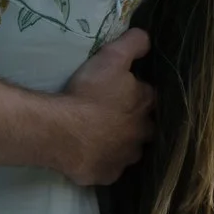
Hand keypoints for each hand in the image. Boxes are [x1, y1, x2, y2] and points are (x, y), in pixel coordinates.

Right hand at [44, 28, 152, 185]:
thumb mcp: (111, 57)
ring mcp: (125, 158)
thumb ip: (133, 44)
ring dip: (121, 144)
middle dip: (136, 123)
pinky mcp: (107, 175)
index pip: (151, 98)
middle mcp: (142, 134)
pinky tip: (91, 154)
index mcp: (146, 105)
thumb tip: (148, 39)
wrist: (61, 130)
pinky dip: (103, 162)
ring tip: (103, 136)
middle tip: (115, 116)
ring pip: (129, 151)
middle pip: (145, 128)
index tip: (126, 92)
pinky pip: (109, 169)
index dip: (139, 94)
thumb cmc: (88, 93)